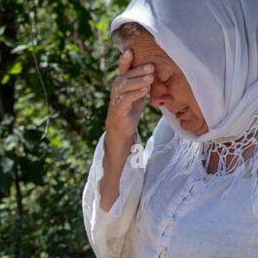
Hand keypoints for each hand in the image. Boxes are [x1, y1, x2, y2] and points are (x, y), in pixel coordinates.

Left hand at [100, 48, 155, 208]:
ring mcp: (118, 99)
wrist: (114, 143)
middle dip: (135, 81)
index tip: (140, 90)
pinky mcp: (125, 93)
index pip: (120, 107)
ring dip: (136, 72)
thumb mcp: (115, 172)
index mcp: (116, 123)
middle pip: (121, 90)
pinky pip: (124, 76)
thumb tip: (105, 205)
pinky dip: (127, 65)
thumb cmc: (118, 156)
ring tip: (151, 66)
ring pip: (124, 80)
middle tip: (149, 74)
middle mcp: (114, 108)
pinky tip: (131, 52)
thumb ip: (111, 186)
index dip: (128, 97)